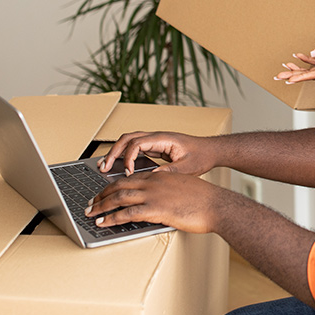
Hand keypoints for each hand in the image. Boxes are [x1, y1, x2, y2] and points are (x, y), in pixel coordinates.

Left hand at [85, 170, 224, 232]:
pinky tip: (104, 222)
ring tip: (91, 213)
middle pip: (120, 185)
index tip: (104, 192)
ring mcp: (154, 195)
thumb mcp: (183, 190)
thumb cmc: (204, 201)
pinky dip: (112, 217)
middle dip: (102, 195)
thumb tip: (159, 203)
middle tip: (91, 203)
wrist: (216, 205)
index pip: (130, 178)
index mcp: (160, 176)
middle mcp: (153, 182)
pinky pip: (127, 213)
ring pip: (119, 198)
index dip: (113, 185)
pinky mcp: (155, 209)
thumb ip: (167, 193)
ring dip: (102, 206)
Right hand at [98, 131, 215, 176]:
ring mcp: (155, 141)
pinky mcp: (155, 147)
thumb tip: (151, 178)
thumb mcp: (188, 167)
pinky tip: (119, 166)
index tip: (128, 173)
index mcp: (164, 139)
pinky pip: (135, 148)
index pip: (138, 143)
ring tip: (105, 166)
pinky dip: (124, 155)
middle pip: (128, 138)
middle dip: (114, 152)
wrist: (211, 150)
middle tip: (104, 167)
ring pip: (129, 141)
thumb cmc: (202, 156)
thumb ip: (170, 172)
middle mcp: (157, 137)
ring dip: (116, 152)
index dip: (129, 158)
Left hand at [275, 19, 314, 83]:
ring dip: (298, 68)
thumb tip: (313, 53)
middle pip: (310, 74)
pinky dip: (306, 58)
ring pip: (312, 68)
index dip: (301, 77)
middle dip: (294, 75)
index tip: (289, 80)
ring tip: (284, 67)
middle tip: (278, 76)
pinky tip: (297, 56)